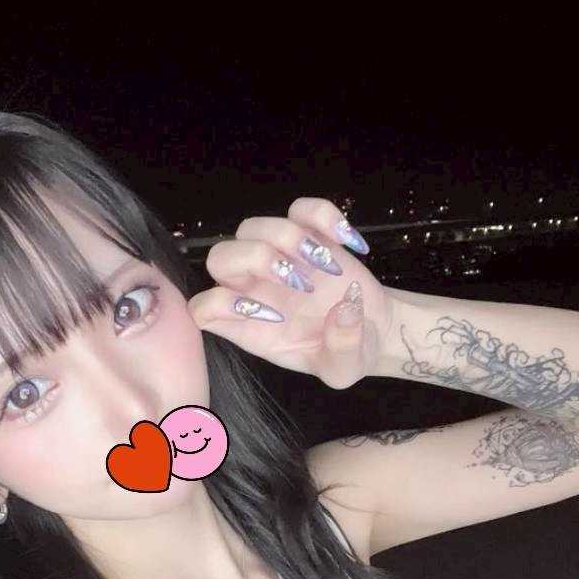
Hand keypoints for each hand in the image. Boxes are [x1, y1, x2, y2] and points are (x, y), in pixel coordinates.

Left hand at [186, 197, 394, 389]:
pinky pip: (300, 209)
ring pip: (252, 228)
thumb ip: (342, 348)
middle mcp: (254, 289)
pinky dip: (323, 216)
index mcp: (249, 327)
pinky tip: (347, 243)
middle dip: (254, 259)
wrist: (373, 330)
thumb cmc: (346, 354)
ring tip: (330, 267)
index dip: (225, 306)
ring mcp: (277, 256)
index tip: (275, 317)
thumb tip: (344, 310)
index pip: (204, 309)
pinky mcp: (306, 233)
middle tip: (299, 281)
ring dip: (289, 239)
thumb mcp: (345, 368)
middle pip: (220, 258)